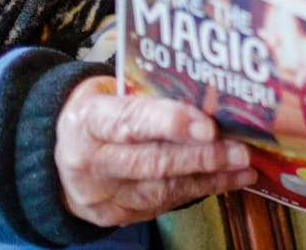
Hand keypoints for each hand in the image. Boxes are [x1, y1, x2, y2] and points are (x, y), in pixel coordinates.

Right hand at [55, 76, 256, 227]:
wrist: (61, 151)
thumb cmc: (101, 109)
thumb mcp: (112, 90)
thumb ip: (150, 92)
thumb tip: (210, 89)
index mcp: (88, 120)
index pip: (131, 121)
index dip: (171, 123)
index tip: (208, 126)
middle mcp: (91, 162)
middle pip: (152, 162)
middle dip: (202, 157)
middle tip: (240, 151)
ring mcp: (102, 195)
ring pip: (162, 189)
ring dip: (210, 178)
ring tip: (244, 166)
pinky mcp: (115, 215)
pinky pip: (162, 204)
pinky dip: (199, 191)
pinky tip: (227, 180)